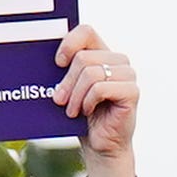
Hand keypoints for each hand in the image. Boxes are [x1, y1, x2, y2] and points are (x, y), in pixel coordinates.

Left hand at [58, 25, 138, 176]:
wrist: (100, 145)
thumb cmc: (83, 116)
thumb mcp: (70, 88)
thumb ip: (65, 70)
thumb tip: (44, 57)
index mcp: (102, 53)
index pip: (86, 31)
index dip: (69, 43)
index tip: (57, 63)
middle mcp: (118, 60)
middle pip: (83, 57)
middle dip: (66, 81)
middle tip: (58, 99)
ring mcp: (128, 75)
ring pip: (91, 72)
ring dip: (75, 95)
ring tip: (71, 110)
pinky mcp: (132, 92)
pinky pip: (100, 87)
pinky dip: (87, 101)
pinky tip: (86, 111)